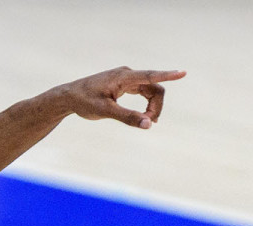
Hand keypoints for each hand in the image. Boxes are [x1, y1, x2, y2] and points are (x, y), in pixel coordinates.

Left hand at [58, 67, 185, 128]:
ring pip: (149, 91)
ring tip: (147, 122)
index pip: (150, 75)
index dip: (168, 76)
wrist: (68, 97)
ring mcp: (126, 79)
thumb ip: (127, 118)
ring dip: (151, 107)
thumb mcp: (105, 112)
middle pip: (154, 88)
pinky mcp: (123, 85)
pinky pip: (142, 92)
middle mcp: (127, 74)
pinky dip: (146, 104)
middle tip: (149, 123)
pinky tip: (145, 116)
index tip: (183, 73)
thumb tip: (149, 125)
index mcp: (123, 77)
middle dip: (155, 106)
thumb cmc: (84, 102)